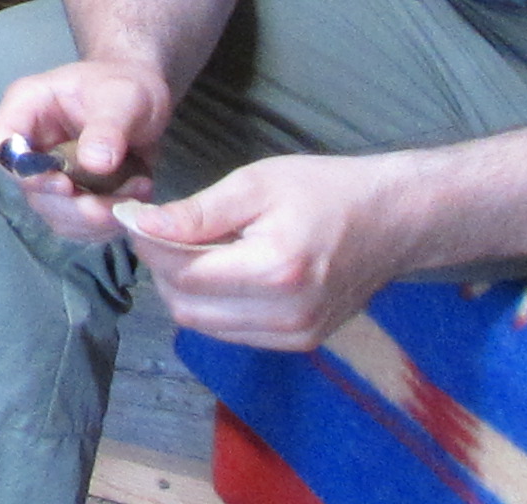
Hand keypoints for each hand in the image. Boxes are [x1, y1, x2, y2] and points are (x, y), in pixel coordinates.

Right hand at [0, 59, 169, 241]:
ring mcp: (51, 171)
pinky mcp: (74, 192)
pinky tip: (131, 204)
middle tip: (110, 209)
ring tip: (132, 201)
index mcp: (26, 109)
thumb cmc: (127, 84)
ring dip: (92, 220)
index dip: (23, 172)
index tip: (65, 185)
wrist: (146, 94)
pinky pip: (78, 222)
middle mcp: (32, 143)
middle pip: (29, 189)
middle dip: (71, 207)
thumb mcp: (122, 98)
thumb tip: (94, 164)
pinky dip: (105, 224)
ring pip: (54, 212)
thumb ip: (107, 128)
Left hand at [113, 156, 421, 350]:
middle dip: (161, 268)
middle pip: (187, 306)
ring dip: (184, 289)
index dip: (147, 245)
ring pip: (204, 325)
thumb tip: (141, 226)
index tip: (135, 217)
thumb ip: (197, 212)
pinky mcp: (300, 342)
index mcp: (275, 271)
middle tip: (160, 231)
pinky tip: (219, 269)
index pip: (182, 273)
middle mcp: (286, 316)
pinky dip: (212, 305)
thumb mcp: (255, 184)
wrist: (391, 221)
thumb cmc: (323, 190)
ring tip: (191, 247)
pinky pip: (232, 332)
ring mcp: (296, 336)